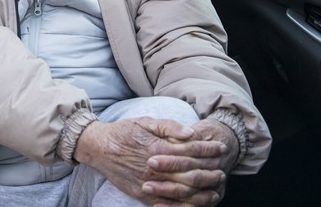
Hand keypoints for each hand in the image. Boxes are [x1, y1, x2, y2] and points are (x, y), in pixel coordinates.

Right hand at [74, 118, 226, 204]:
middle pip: (189, 172)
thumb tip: (191, 133)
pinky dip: (185, 204)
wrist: (97, 148)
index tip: (221, 147)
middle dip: (209, 171)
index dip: (208, 149)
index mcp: (156, 148)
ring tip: (216, 188)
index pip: (189, 150)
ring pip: (182, 191)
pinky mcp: (142, 195)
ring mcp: (148, 184)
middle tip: (223, 170)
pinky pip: (167, 203)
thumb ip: (169, 127)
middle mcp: (154, 168)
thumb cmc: (123, 132)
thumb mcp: (145, 122)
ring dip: (202, 190)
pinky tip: (196, 202)